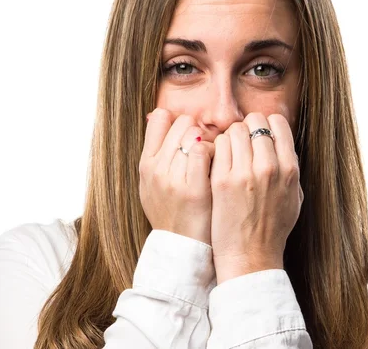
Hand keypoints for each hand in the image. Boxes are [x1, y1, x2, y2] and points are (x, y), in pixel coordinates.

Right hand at [139, 108, 214, 244]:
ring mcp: (173, 179)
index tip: (188, 132)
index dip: (178, 121)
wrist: (181, 248)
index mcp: (145, 164)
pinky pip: (205, 151)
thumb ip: (156, 154)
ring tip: (216, 155)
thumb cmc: (171, 213)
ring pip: (195, 134)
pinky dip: (217, 151)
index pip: (159, 118)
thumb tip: (161, 118)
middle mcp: (156, 169)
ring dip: (210, 140)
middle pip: (182, 123)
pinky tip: (222, 163)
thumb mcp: (151, 185)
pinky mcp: (193, 189)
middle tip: (207, 146)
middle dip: (198, 130)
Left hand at [209, 113, 303, 283]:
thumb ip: (290, 168)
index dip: (266, 124)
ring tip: (229, 152)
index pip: (277, 123)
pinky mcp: (222, 180)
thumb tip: (281, 144)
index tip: (258, 133)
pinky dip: (217, 149)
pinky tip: (218, 161)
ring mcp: (245, 173)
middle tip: (241, 141)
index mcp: (289, 169)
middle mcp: (269, 167)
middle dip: (247, 127)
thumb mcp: (294, 197)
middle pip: (255, 121)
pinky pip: (218, 146)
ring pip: (234, 130)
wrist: (251, 256)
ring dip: (231, 137)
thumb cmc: (273, 228)